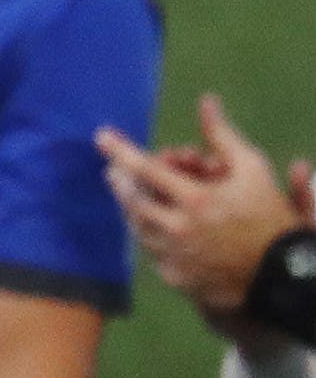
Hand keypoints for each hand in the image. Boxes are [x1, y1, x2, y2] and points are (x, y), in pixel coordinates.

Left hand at [98, 97, 311, 329]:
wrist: (277, 271)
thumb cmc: (266, 214)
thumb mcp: (251, 169)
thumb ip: (222, 136)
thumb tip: (205, 101)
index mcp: (196, 200)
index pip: (147, 170)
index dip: (122, 151)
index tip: (101, 136)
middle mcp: (178, 229)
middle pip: (133, 200)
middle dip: (121, 182)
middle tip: (113, 171)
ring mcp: (172, 255)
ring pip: (138, 226)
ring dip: (132, 206)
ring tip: (131, 193)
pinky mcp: (171, 275)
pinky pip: (150, 249)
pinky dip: (149, 232)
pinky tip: (150, 222)